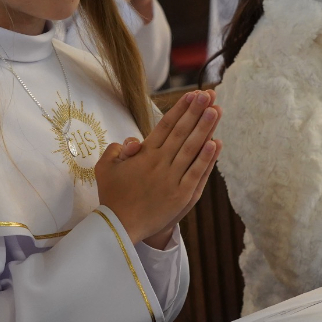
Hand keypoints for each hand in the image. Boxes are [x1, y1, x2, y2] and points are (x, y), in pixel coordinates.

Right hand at [96, 90, 221, 245]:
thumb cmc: (112, 197)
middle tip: (208, 94)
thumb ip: (115, 150)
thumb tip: (132, 141)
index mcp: (144, 154)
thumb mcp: (105, 168)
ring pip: (192, 149)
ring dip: (205, 128)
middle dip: (196, 111)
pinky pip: (197, 173)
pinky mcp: (182, 195)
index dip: (180, 109)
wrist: (119, 227)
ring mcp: (172, 179)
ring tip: (216, 110)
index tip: (192, 95)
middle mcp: (160, 163)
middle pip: (182, 132)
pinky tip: (216, 143)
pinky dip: (207, 158)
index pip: (166, 125)